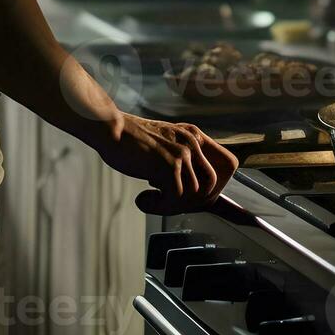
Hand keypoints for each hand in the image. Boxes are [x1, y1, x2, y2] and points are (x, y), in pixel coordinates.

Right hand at [95, 114, 238, 213]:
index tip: (196, 197)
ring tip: (153, 198)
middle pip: (210, 185)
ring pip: (191, 194)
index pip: (223, 166)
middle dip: (193, 200)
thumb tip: (189, 184)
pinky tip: (144, 198)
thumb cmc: (131, 139)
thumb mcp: (165, 140)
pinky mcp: (169, 166)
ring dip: (173, 203)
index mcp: (194, 136)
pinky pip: (175, 198)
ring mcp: (183, 154)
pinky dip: (160, 205)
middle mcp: (193, 143)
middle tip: (169, 201)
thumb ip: (179, 154)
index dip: (213, 186)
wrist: (111, 130)